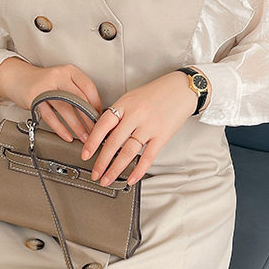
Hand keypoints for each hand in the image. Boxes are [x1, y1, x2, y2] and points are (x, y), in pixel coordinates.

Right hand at [0, 60, 102, 142]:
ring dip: (77, 127)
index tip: (99, 118)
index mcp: (69, 71)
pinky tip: (67, 136)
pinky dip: (61, 129)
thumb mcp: (63, 81)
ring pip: (66, 109)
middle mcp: (58, 76)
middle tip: (95, 132)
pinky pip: (51, 117)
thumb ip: (77, 92)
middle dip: (89, 119)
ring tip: (84, 138)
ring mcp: (45, 87)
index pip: (89, 88)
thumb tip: (94, 113)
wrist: (17, 78)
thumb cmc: (44, 83)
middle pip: (79, 100)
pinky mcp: (34, 98)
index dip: (96, 105)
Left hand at [80, 72, 197, 186]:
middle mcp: (136, 115)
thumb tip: (104, 134)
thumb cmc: (157, 92)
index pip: (103, 125)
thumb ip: (119, 114)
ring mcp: (150, 126)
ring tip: (107, 179)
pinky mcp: (163, 135)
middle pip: (113, 142)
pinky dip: (138, 170)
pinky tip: (131, 178)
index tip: (85, 155)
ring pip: (128, 152)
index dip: (92, 141)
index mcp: (125, 104)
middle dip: (102, 162)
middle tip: (95, 174)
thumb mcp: (132, 98)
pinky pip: (148, 156)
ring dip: (116, 169)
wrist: (182, 88)